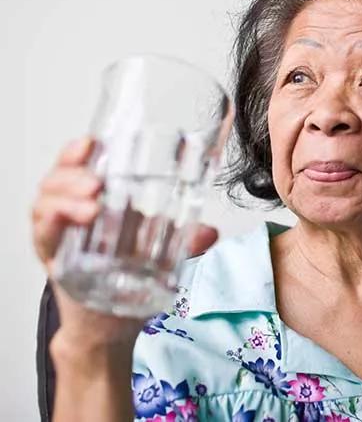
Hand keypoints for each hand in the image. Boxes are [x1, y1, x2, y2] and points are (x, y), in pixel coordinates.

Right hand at [31, 137, 218, 347]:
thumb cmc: (129, 282)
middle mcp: (73, 214)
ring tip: (91, 206)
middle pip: (58, 179)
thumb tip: (210, 232)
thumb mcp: (162, 255)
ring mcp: (62, 236)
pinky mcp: (55, 262)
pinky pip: (44, 237)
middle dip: (72, 174)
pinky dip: (51, 224)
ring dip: (65, 199)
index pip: (80, 167)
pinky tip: (65, 220)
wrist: (110, 327)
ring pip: (46, 203)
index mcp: (96, 202)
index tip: (92, 143)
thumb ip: (186, 242)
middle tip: (96, 181)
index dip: (79, 151)